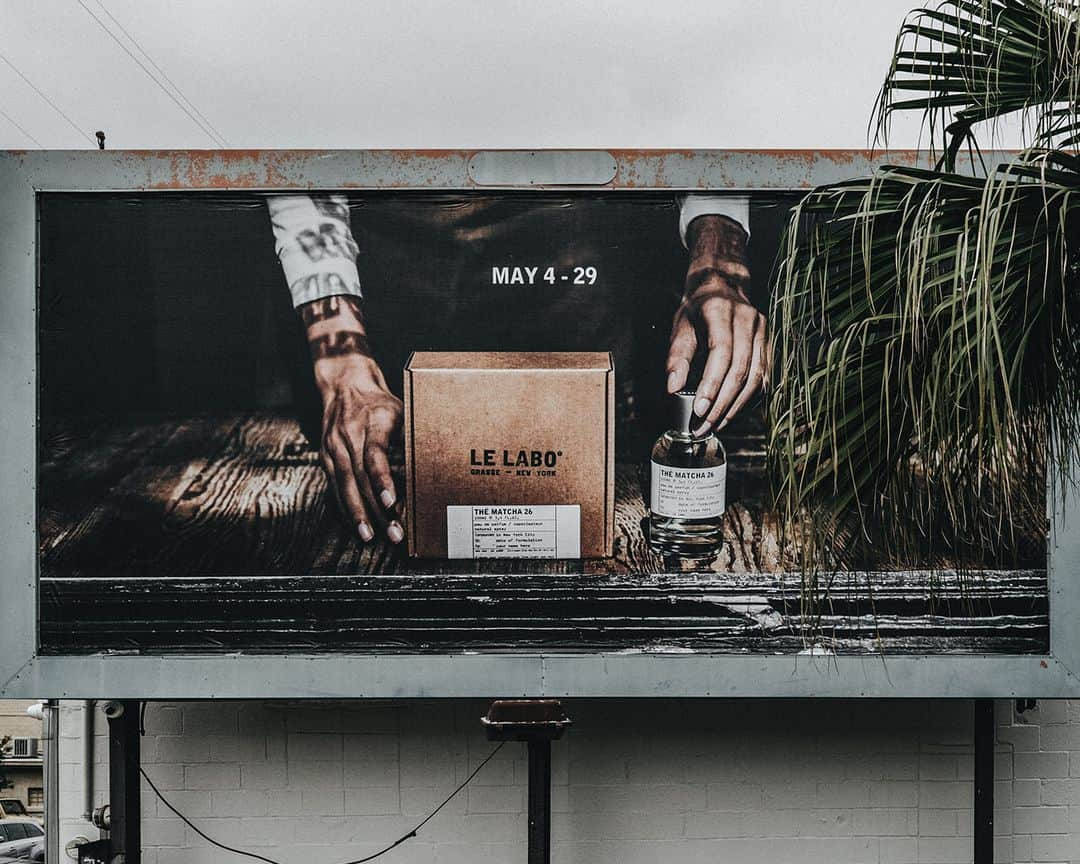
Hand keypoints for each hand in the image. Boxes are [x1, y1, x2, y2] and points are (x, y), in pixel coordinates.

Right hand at [300, 295, 403, 543]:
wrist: (345, 384)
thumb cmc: (380, 401)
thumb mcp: (402, 411)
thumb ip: (414, 435)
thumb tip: (439, 461)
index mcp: (371, 422)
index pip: (375, 455)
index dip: (383, 479)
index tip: (392, 501)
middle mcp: (348, 436)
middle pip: (361, 478)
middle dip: (376, 509)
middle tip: (394, 532)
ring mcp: (334, 447)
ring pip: (345, 486)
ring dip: (358, 514)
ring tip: (370, 536)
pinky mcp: (326, 456)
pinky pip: (336, 486)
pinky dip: (346, 507)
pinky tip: (356, 524)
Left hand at [666, 215, 765, 435]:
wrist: (724, 287)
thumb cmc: (697, 310)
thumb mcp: (680, 327)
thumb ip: (677, 357)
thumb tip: (673, 388)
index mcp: (722, 312)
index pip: (721, 353)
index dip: (712, 384)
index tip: (699, 410)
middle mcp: (748, 320)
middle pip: (740, 370)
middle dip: (722, 403)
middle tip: (704, 426)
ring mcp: (764, 332)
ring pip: (757, 378)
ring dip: (736, 407)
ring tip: (716, 424)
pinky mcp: (770, 345)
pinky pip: (764, 378)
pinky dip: (749, 400)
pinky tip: (732, 413)